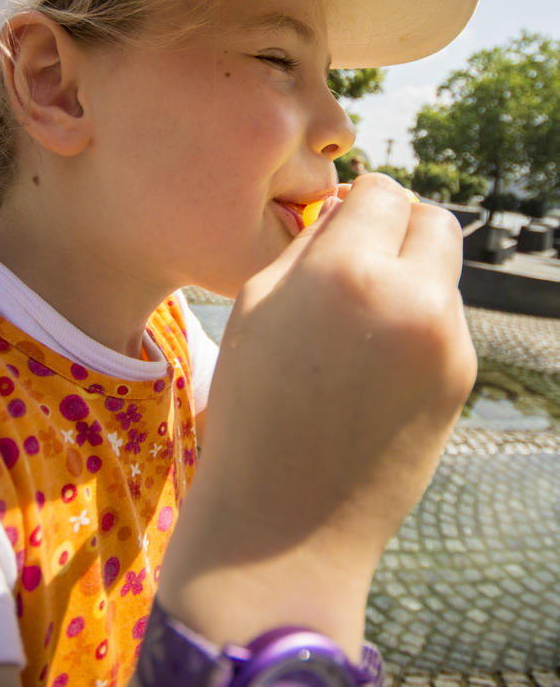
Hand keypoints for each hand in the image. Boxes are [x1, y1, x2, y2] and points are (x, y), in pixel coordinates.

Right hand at [157, 174, 475, 656]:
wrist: (285, 522)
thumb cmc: (252, 408)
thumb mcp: (256, 304)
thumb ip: (309, 245)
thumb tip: (347, 210)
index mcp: (348, 273)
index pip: (383, 191)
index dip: (359, 200)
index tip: (342, 219)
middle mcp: (412, 299)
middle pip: (435, 219)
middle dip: (400, 226)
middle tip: (362, 256)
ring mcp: (446, 343)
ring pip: (442, 272)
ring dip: (410, 276)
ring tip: (360, 324)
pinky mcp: (460, 380)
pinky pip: (445, 321)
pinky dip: (417, 322)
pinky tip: (375, 363)